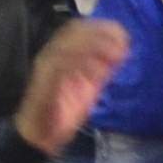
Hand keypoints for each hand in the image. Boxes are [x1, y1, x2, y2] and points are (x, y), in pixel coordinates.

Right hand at [16, 19, 129, 155]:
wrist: (39, 135)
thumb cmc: (62, 110)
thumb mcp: (87, 86)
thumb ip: (101, 70)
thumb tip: (122, 51)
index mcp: (59, 54)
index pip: (77, 29)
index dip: (100, 28)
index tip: (122, 33)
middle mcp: (50, 56)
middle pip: (71, 33)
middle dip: (99, 34)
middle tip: (121, 43)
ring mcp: (45, 69)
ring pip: (66, 46)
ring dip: (93, 47)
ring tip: (114, 54)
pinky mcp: (43, 84)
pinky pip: (60, 68)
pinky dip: (81, 66)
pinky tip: (99, 72)